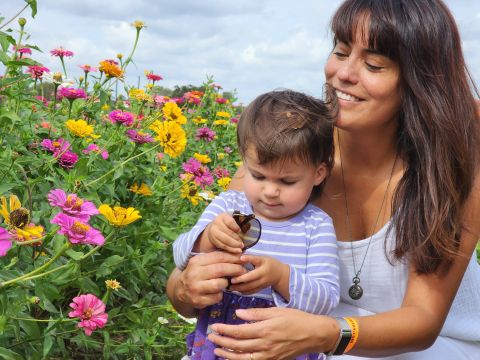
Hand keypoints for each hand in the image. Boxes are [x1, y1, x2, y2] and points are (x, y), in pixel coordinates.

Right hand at [169, 251, 246, 311]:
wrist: (180, 290)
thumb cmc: (197, 274)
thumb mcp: (202, 263)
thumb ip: (217, 259)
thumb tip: (239, 254)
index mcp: (196, 261)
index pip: (218, 257)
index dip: (233, 257)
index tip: (243, 258)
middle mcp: (194, 274)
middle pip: (220, 269)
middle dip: (235, 269)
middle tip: (243, 270)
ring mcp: (195, 288)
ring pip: (220, 284)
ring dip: (227, 283)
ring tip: (227, 282)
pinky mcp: (198, 301)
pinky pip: (217, 297)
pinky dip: (220, 294)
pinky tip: (218, 292)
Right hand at [207, 212, 243, 252]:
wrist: (215, 227)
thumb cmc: (228, 223)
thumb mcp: (234, 219)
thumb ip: (241, 221)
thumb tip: (249, 226)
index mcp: (223, 216)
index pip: (230, 222)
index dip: (236, 228)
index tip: (240, 231)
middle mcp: (217, 223)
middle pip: (228, 233)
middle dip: (236, 239)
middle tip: (242, 244)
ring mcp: (214, 232)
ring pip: (225, 241)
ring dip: (234, 246)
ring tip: (240, 248)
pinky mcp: (214, 240)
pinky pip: (223, 246)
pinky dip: (230, 249)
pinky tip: (236, 251)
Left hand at [207, 307, 338, 359]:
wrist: (313, 334)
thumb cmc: (295, 319)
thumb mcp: (276, 311)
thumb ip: (256, 313)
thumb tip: (238, 313)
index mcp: (265, 330)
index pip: (238, 332)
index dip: (224, 330)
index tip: (214, 327)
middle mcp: (264, 345)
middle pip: (237, 346)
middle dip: (222, 342)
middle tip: (211, 337)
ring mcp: (268, 355)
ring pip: (242, 358)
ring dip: (227, 355)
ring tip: (217, 350)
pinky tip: (233, 358)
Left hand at [229, 255, 288, 297]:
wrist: (280, 274)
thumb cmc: (268, 263)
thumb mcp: (262, 258)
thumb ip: (251, 258)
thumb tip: (237, 257)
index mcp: (263, 262)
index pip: (256, 260)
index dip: (249, 258)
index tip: (241, 258)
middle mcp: (263, 273)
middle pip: (252, 277)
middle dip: (241, 279)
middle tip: (231, 280)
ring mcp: (263, 282)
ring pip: (251, 286)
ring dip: (240, 287)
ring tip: (230, 287)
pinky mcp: (262, 288)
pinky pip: (252, 291)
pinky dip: (244, 292)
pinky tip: (237, 291)